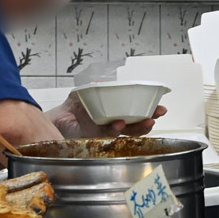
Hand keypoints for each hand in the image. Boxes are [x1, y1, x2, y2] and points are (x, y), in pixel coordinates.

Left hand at [49, 96, 166, 139]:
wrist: (56, 117)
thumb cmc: (74, 106)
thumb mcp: (86, 91)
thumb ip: (96, 86)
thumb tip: (101, 80)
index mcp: (116, 114)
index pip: (137, 115)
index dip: (150, 112)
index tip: (161, 107)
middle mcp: (113, 125)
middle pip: (135, 127)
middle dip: (148, 122)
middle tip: (157, 115)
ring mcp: (104, 133)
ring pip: (125, 134)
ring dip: (136, 128)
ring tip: (145, 121)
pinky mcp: (94, 137)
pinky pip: (106, 135)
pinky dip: (114, 129)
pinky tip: (119, 123)